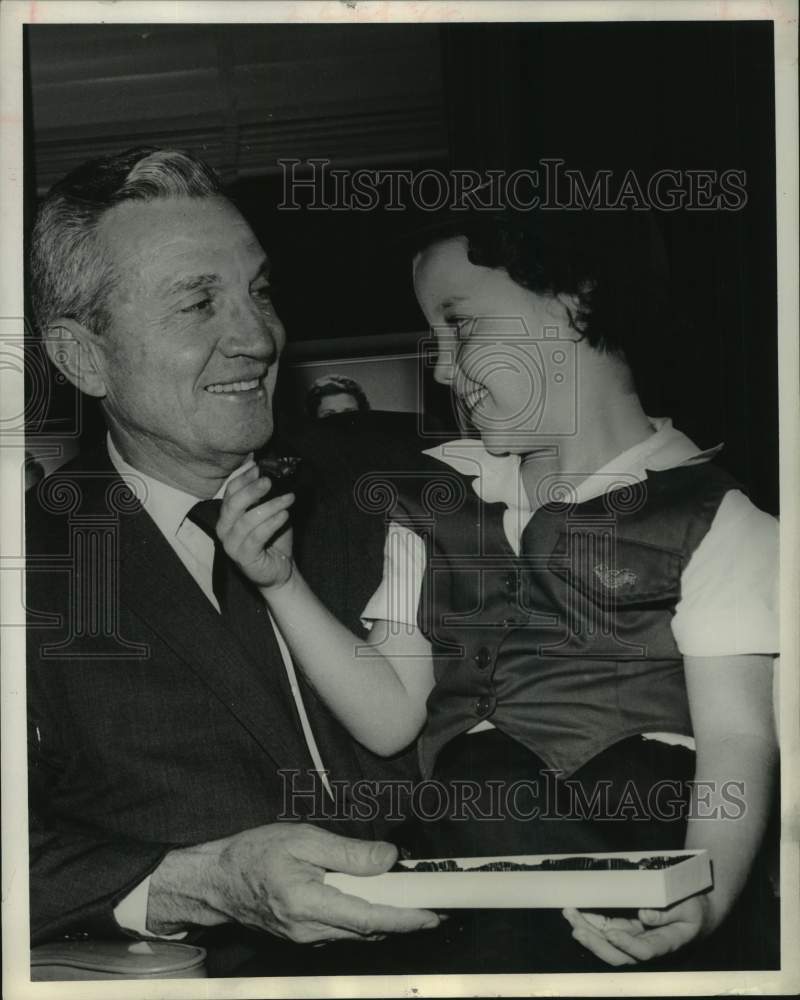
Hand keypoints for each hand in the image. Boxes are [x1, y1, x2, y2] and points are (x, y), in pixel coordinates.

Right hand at [148, 823, 441, 942]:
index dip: (405, 919)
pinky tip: (374, 901)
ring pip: (357, 934)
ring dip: (386, 919)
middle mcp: (309, 931)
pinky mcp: (302, 936)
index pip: (369, 919)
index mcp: (309, 904)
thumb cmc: (254, 853)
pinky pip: (342, 932)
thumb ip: (348, 853)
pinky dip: (364, 919)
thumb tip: (389, 860)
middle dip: (403, 920)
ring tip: (410, 898)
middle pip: (369, 931)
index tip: (433, 914)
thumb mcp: (302, 839)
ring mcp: (305, 938)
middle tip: (435, 902)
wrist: (215, 881)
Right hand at [218, 464, 293, 588]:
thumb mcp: (269, 512)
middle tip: (269, 481)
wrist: (280, 569)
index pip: (229, 492)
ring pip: (247, 520)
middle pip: (233, 504)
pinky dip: (271, 524)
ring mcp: (231, 545)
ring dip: (270, 506)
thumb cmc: (273, 538)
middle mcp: (224, 529)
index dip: (243, 478)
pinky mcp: (244, 558)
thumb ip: (265, 495)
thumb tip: (270, 471)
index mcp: (228, 515)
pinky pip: (256, 537)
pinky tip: (284, 515)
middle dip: (251, 490)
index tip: (258, 467)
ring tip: (288, 499)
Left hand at [563, 894, 711, 965]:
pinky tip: (574, 913)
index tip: (611, 933)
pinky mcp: (626, 930)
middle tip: (576, 927)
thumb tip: (645, 915)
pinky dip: (588, 923)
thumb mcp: (689, 907)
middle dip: (595, 943)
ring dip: (586, 932)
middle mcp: (647, 946)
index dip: (627, 945)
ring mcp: (634, 940)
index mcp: (666, 943)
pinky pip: (605, 931)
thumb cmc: (693, 909)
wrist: (696, 914)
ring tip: (569, 914)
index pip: (644, 951)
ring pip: (607, 944)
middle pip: (618, 955)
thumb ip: (669, 912)